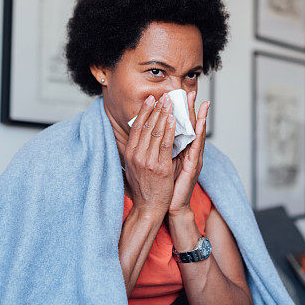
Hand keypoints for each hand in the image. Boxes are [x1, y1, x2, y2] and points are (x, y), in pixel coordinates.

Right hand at [124, 93, 177, 219]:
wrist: (148, 208)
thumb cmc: (143, 189)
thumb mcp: (133, 168)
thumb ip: (136, 152)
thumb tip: (138, 137)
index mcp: (130, 154)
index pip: (137, 128)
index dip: (144, 112)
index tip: (150, 99)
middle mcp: (137, 156)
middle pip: (146, 126)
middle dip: (156, 109)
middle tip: (163, 96)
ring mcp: (148, 161)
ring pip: (156, 132)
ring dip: (164, 115)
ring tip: (170, 102)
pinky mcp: (160, 167)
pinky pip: (166, 144)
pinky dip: (170, 130)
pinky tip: (174, 120)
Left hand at [168, 91, 209, 217]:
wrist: (168, 207)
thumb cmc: (164, 187)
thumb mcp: (161, 163)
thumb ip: (160, 149)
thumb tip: (151, 135)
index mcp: (181, 151)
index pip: (182, 127)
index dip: (182, 112)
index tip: (180, 97)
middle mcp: (189, 153)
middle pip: (191, 127)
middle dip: (192, 109)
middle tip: (191, 93)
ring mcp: (193, 159)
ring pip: (196, 134)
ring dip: (198, 117)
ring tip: (200, 102)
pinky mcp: (193, 166)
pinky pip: (195, 146)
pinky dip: (197, 133)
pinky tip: (198, 122)